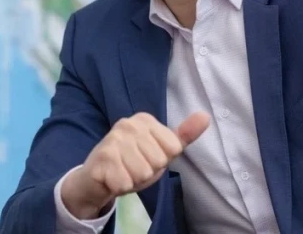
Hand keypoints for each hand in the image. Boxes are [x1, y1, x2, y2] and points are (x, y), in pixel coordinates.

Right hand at [61, 111, 209, 218]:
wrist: (96, 177)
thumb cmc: (132, 163)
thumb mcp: (161, 151)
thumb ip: (184, 135)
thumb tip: (205, 116)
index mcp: (145, 119)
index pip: (174, 148)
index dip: (162, 160)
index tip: (146, 157)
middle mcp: (129, 123)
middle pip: (159, 161)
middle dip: (148, 171)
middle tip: (133, 167)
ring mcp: (114, 138)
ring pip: (144, 173)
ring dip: (134, 179)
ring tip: (124, 172)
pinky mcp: (103, 156)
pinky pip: (127, 183)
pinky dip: (121, 187)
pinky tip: (113, 178)